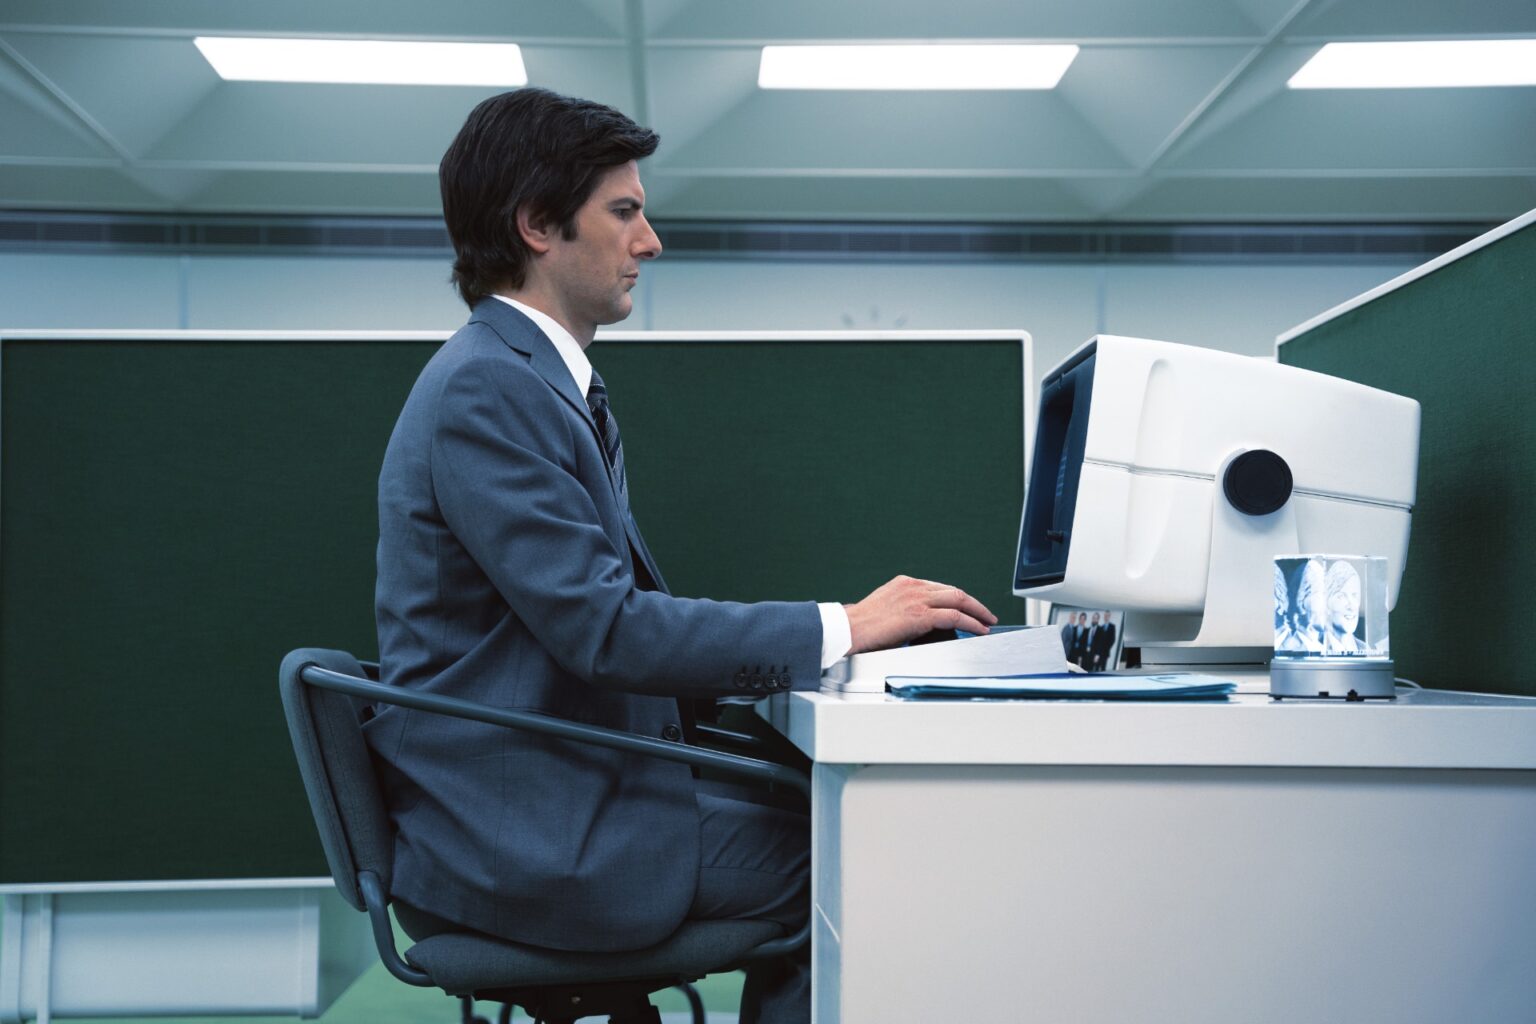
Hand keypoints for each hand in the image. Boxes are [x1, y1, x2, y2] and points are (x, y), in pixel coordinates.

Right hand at [843, 576, 997, 654]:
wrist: (849, 629)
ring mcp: (918, 598)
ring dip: (978, 612)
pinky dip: (971, 623)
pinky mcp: (920, 614)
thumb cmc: (861, 626)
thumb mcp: (885, 609)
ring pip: (959, 600)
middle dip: (974, 603)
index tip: (966, 607)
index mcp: (905, 583)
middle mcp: (914, 586)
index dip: (957, 598)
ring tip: (988, 622)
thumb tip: (918, 625)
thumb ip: (904, 611)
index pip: (940, 588)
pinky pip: (954, 616)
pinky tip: (979, 630)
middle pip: (954, 591)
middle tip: (986, 614)